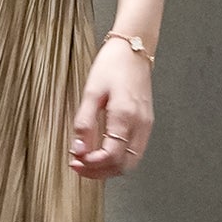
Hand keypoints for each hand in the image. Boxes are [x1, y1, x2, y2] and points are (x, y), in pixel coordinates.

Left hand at [69, 43, 152, 177]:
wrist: (133, 50)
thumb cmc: (112, 66)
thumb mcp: (91, 92)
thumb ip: (84, 123)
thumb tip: (78, 149)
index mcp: (125, 115)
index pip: (111, 155)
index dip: (92, 164)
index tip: (76, 160)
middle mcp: (140, 124)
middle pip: (123, 165)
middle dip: (99, 172)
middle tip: (78, 166)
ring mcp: (145, 125)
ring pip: (130, 162)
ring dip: (109, 168)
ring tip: (88, 162)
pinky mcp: (146, 123)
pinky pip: (134, 151)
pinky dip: (118, 159)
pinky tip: (103, 153)